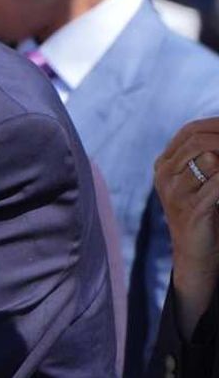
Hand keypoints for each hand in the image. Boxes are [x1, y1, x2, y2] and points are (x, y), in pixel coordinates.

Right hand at [155, 117, 218, 336]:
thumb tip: (217, 142)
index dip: (216, 125)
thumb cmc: (204, 212)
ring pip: (209, 158)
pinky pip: (217, 183)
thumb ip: (207, 157)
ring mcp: (174, 192)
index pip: (189, 131)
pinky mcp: (191, 209)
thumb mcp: (200, 179)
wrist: (195, 253)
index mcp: (164, 164)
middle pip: (198, 141)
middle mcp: (163, 175)